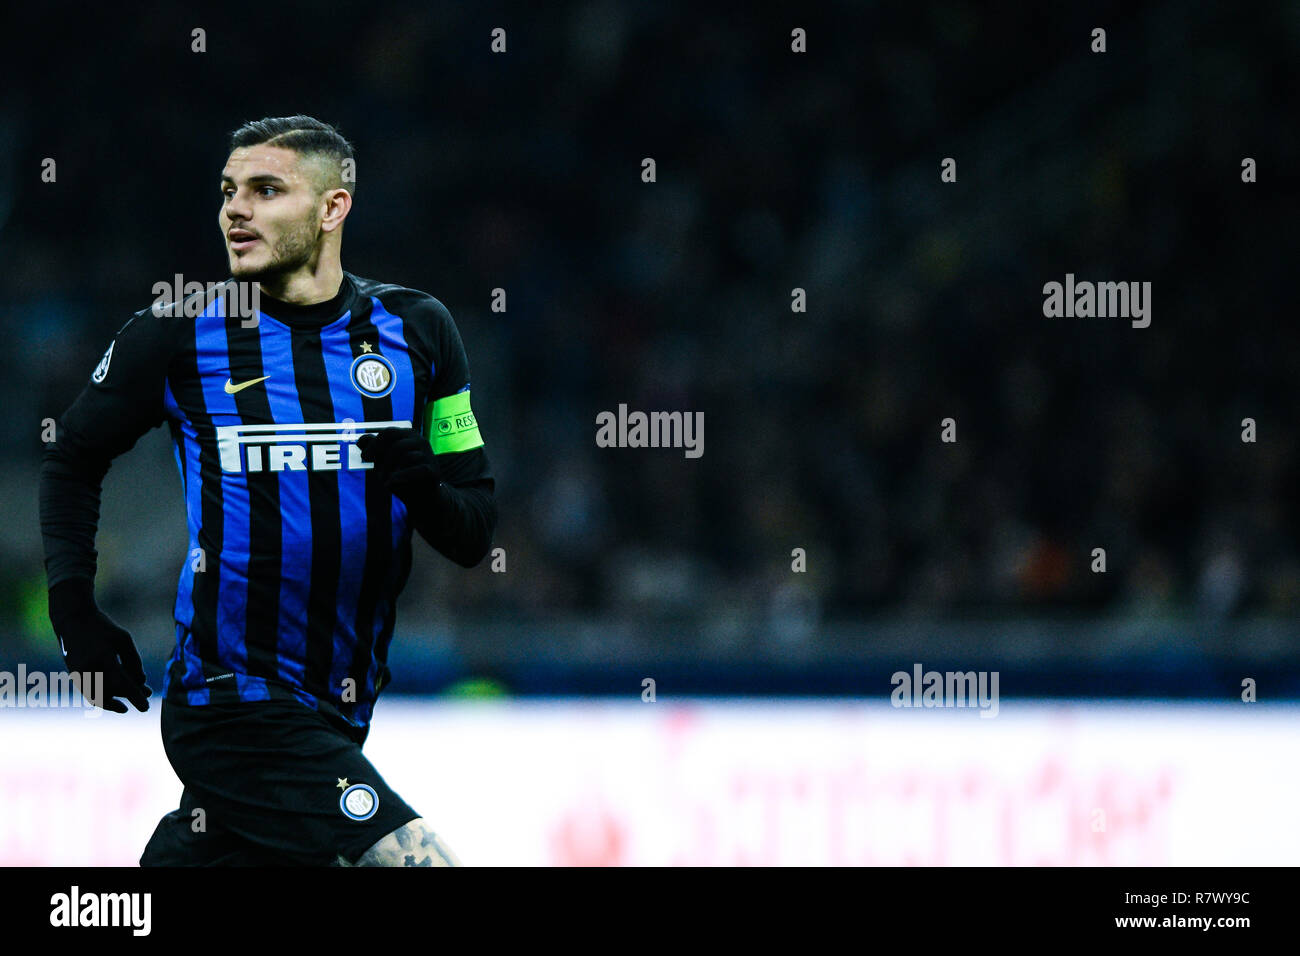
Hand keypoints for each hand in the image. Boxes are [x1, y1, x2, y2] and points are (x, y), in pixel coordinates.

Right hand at [47, 578, 151, 712]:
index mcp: (103, 658)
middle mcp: (89, 669)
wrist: (72, 621)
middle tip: (147, 698)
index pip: (122, 684)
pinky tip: (115, 697)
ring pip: (98, 698)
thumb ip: (134, 661)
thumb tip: (141, 682)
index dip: (135, 697)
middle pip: (112, 693)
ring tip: (129, 702)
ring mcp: (79, 674)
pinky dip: (103, 698)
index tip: (146, 708)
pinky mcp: (74, 676)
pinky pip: (89, 693)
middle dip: (130, 697)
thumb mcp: (124, 639)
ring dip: (115, 702)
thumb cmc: (102, 628)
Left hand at [356, 428, 443, 506]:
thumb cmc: (402, 476)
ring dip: (389, 469)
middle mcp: (420, 441)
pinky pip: (415, 469)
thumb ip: (374, 450)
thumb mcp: (384, 462)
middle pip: (396, 441)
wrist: (421, 498)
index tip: (364, 457)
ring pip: (404, 454)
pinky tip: (390, 484)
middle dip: (380, 453)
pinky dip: (400, 476)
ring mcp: (428, 454)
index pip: (388, 433)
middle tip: (373, 468)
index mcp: (408, 435)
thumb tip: (360, 440)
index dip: (373, 444)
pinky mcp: (433, 470)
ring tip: (384, 481)